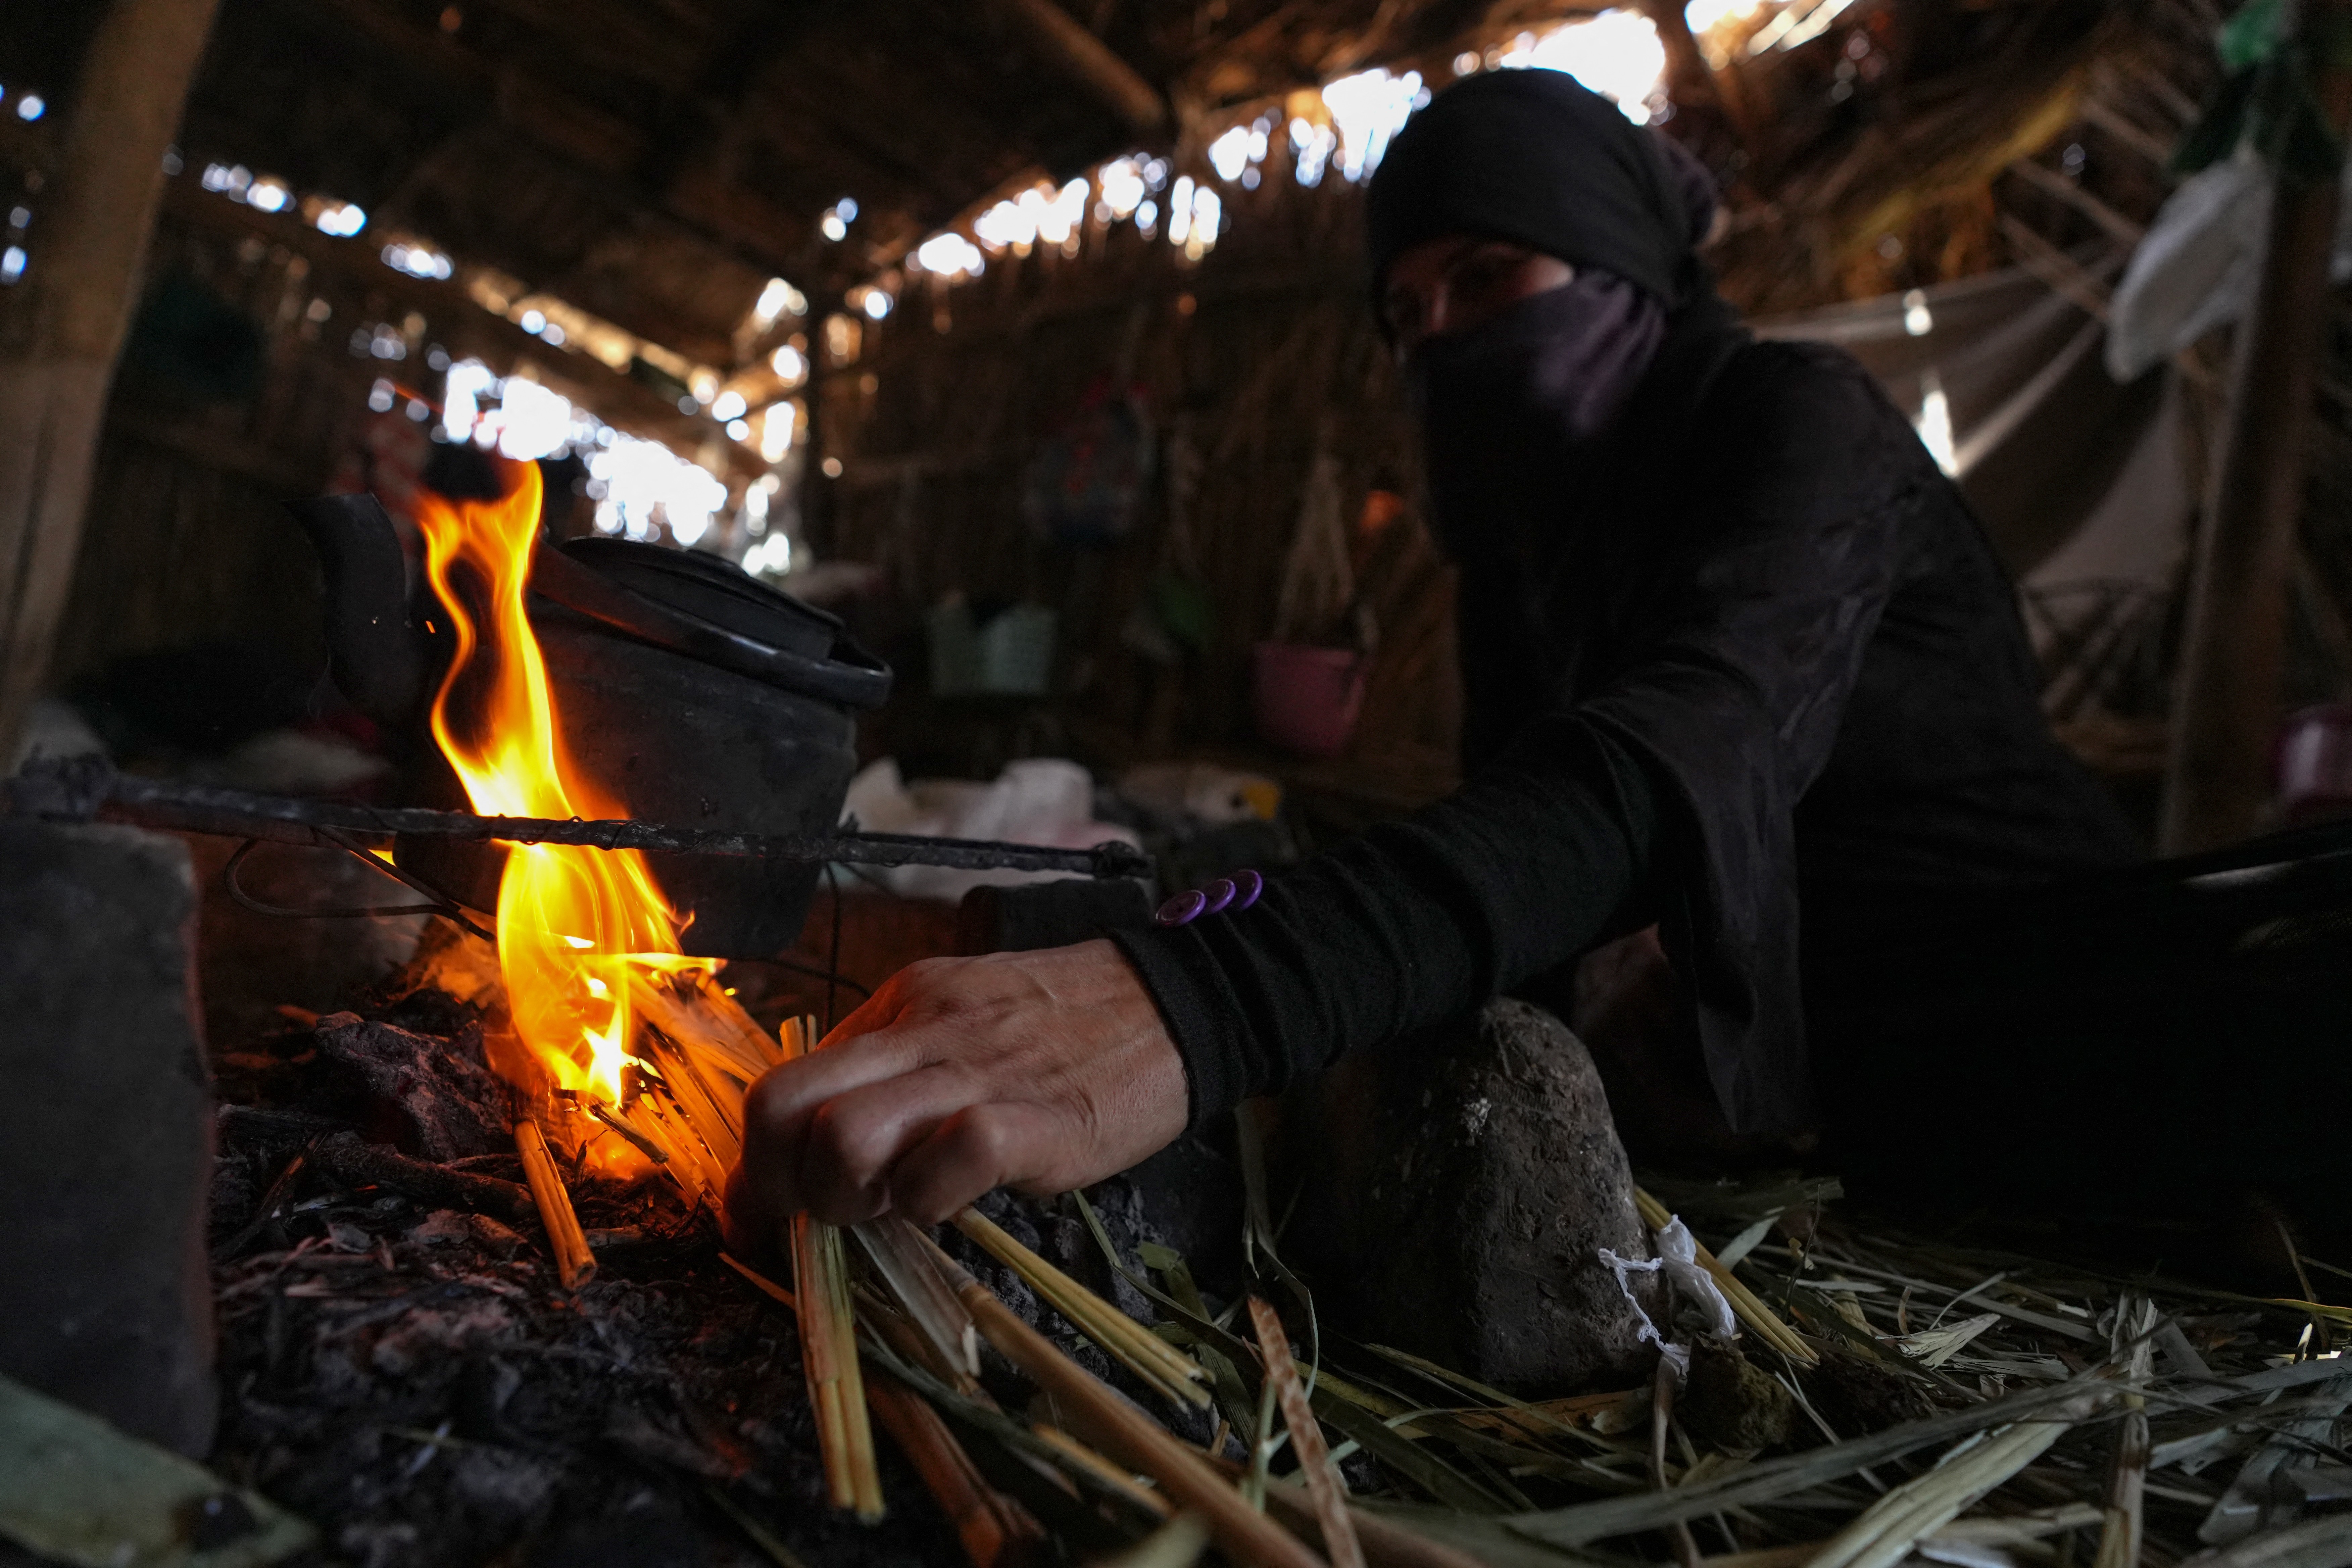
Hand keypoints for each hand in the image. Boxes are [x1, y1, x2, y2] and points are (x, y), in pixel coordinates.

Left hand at [723, 940, 1188, 1247]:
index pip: (779, 1084)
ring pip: (846, 1136)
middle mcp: (921, 1032)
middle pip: (785, 1109)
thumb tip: (823, 1144)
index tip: (765, 1212)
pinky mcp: (1036, 1117)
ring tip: (900, 1205)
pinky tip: (962, 1199)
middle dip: (786, 1185)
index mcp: (900, 1008)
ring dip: (853, 1198)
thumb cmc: (1071, 1025)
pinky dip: (937, 1198)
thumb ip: (895, 1071)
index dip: (757, 1164)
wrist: (1179, 1001)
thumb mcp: (963, 1021)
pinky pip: (950, 1159)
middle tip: (836, 1213)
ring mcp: (976, 1072)